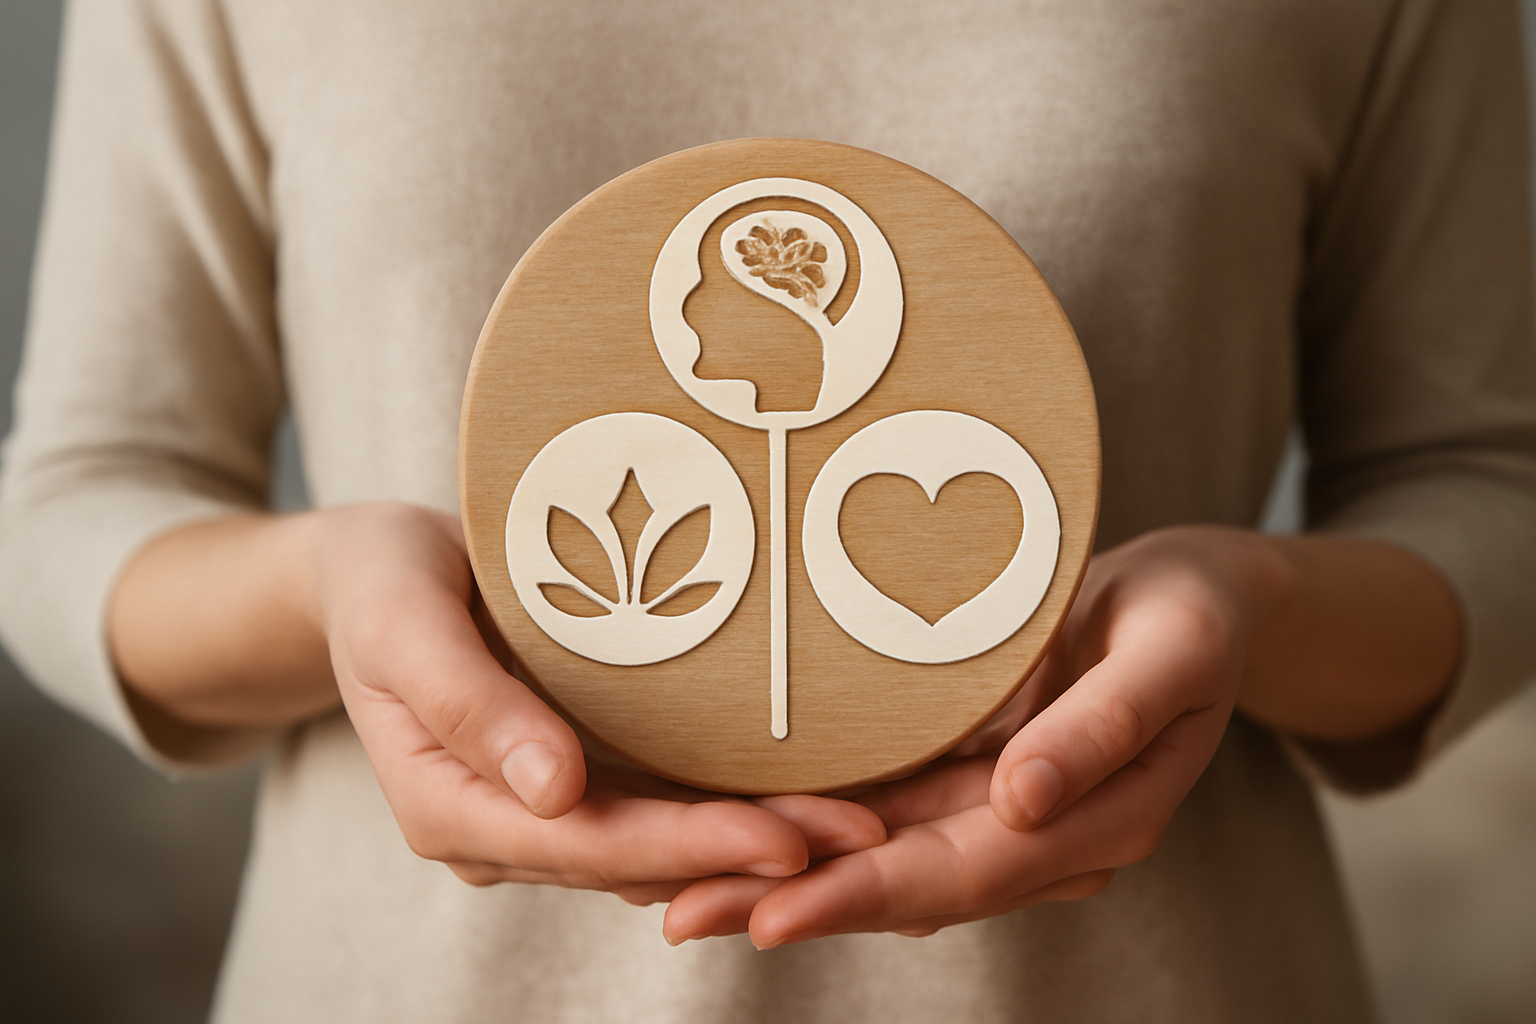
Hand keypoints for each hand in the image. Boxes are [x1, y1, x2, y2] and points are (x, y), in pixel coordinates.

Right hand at [312, 503, 885, 897]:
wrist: (376, 572)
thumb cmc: (382, 583)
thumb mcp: (402, 624)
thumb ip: (466, 705)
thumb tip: (553, 791)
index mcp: (450, 809)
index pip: (585, 846)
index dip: (688, 848)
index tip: (782, 845)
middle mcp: (504, 827)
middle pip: (639, 860)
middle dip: (749, 856)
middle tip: (861, 840)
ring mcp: (543, 808)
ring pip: (659, 847)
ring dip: (753, 842)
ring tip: (859, 824)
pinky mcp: (579, 776)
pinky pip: (658, 806)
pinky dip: (727, 807)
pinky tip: (802, 793)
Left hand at [662, 527, 1278, 944]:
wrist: (1198, 603)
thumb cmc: (1192, 617)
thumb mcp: (1170, 655)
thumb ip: (1103, 728)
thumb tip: (1020, 804)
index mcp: (1094, 824)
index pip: (962, 874)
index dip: (863, 896)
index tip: (771, 916)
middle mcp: (1033, 836)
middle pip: (900, 883)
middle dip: (792, 902)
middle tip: (682, 913)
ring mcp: (993, 812)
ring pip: (878, 857)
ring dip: (785, 876)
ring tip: (680, 887)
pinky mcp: (965, 776)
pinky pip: (882, 812)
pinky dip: (811, 826)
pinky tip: (738, 825)